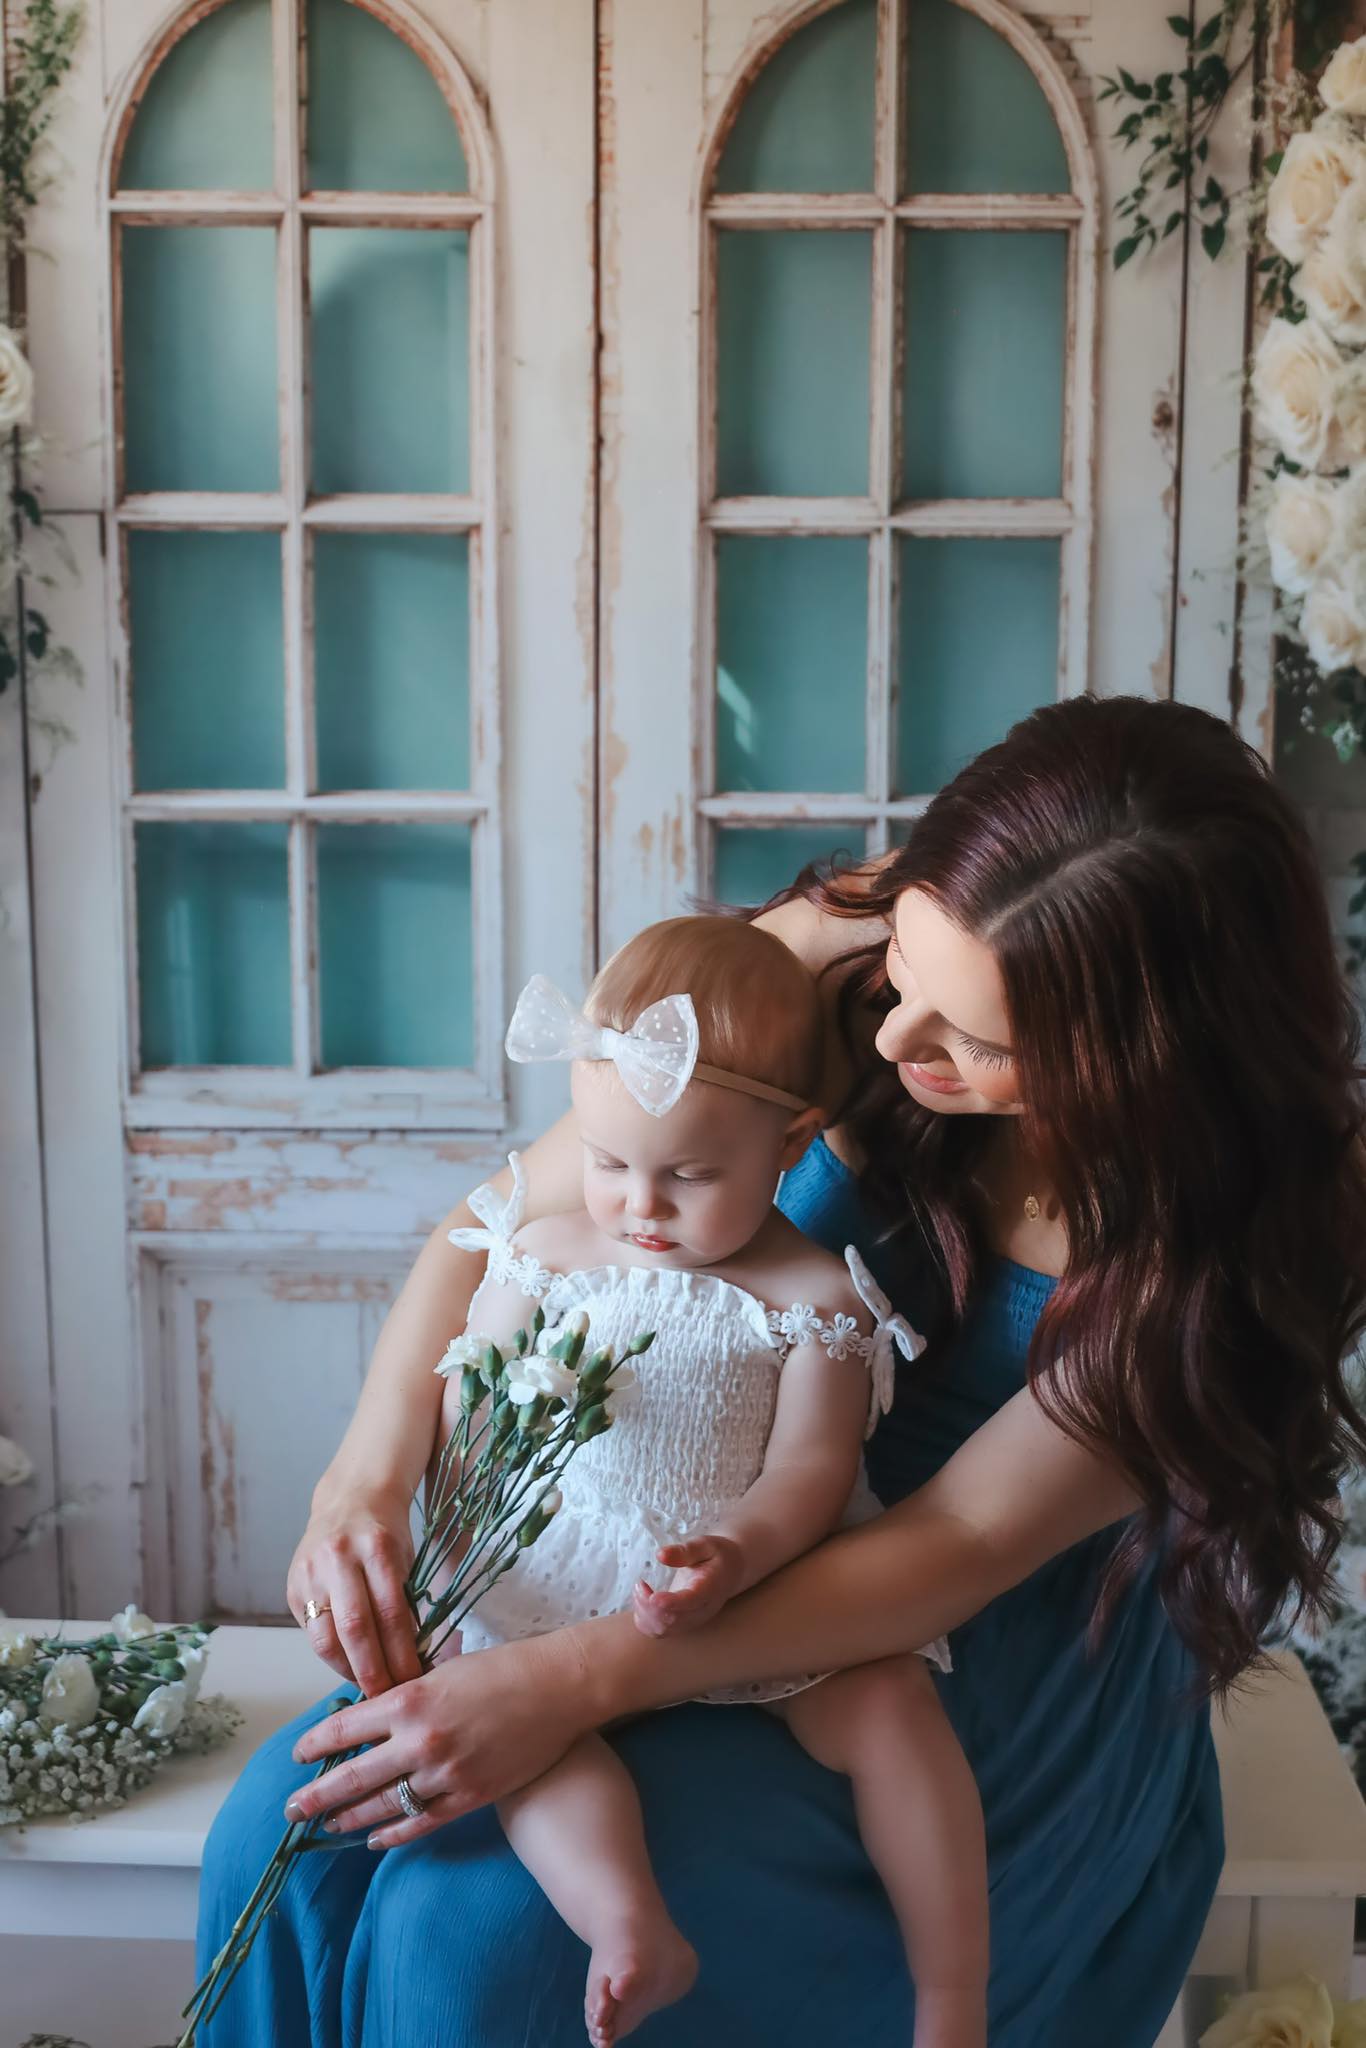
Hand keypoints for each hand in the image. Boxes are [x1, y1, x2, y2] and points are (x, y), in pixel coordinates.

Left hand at [284, 1629, 593, 1847]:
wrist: (557, 1688)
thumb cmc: (502, 1668)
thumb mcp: (443, 1671)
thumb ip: (406, 1695)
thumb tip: (370, 1712)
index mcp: (409, 1699)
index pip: (345, 1728)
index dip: (315, 1745)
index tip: (298, 1756)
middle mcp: (420, 1740)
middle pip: (353, 1776)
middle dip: (317, 1796)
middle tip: (291, 1810)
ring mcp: (445, 1773)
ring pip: (384, 1804)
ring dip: (350, 1818)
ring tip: (327, 1827)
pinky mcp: (470, 1796)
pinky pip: (421, 1822)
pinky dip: (394, 1834)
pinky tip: (375, 1841)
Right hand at [286, 1482, 420, 1697]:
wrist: (349, 1499)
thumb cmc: (386, 1534)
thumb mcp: (405, 1559)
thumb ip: (406, 1603)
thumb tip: (418, 1661)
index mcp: (377, 1548)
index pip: (391, 1613)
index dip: (402, 1654)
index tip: (413, 1681)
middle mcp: (339, 1557)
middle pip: (355, 1629)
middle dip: (373, 1671)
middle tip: (388, 1697)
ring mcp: (311, 1572)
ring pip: (325, 1637)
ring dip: (348, 1670)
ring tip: (368, 1688)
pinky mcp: (293, 1586)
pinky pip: (312, 1633)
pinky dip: (332, 1656)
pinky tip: (349, 1666)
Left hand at [632, 1535, 744, 1636]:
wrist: (730, 1572)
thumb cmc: (716, 1556)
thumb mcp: (705, 1545)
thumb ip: (684, 1551)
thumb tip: (660, 1555)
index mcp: (709, 1589)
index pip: (690, 1601)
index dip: (670, 1602)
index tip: (652, 1596)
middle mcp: (701, 1610)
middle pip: (672, 1620)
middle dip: (649, 1605)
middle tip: (641, 1583)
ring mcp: (691, 1621)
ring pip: (663, 1629)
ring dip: (644, 1613)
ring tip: (641, 1589)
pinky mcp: (682, 1624)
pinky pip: (658, 1632)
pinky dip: (644, 1620)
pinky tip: (643, 1600)